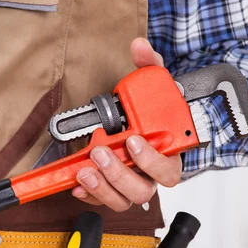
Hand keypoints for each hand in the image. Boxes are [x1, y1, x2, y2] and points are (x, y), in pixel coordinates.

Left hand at [72, 38, 181, 210]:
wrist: (148, 126)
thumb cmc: (154, 113)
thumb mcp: (155, 85)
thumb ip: (149, 65)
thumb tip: (138, 46)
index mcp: (169, 154)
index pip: (168, 169)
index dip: (151, 160)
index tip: (133, 140)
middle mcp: (152, 175)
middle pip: (144, 190)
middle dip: (119, 173)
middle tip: (101, 152)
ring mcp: (134, 184)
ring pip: (124, 200)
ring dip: (103, 188)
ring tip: (85, 170)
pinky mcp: (115, 190)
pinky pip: (104, 201)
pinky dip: (90, 195)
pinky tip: (77, 183)